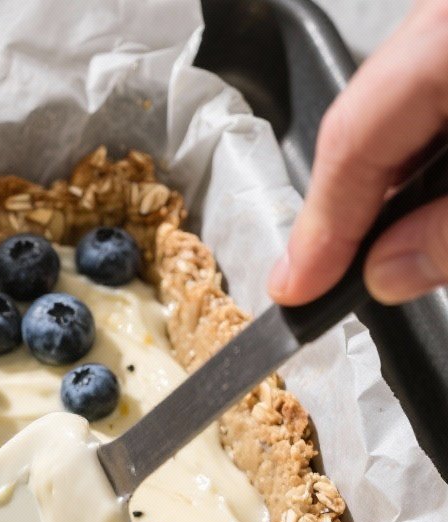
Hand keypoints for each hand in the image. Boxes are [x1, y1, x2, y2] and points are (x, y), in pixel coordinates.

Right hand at [269, 0, 447, 304]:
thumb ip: (447, 236)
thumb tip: (387, 273)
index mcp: (445, 44)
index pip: (351, 141)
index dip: (318, 227)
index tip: (296, 287)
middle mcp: (443, 21)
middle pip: (362, 118)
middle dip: (344, 206)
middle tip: (320, 279)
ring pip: (393, 102)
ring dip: (383, 179)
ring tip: (372, 247)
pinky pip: (426, 88)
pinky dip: (417, 146)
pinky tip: (421, 194)